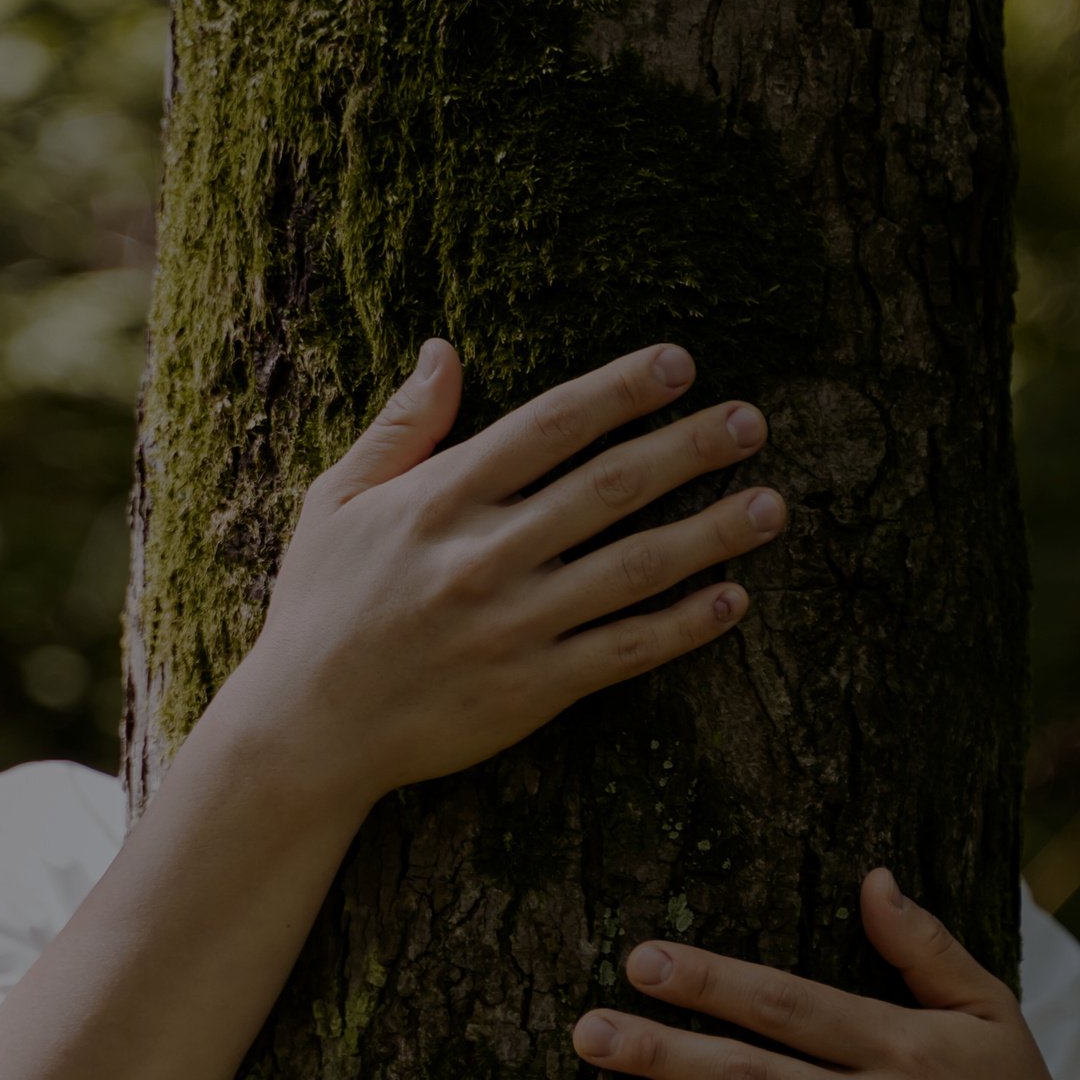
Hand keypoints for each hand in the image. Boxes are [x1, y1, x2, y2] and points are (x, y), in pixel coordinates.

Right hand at [232, 338, 784, 806]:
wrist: (307, 729)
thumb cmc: (320, 607)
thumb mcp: (336, 502)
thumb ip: (400, 427)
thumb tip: (444, 350)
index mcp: (441, 499)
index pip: (551, 425)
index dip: (621, 389)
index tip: (681, 363)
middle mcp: (486, 556)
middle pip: (610, 486)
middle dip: (689, 448)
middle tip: (753, 420)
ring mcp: (516, 625)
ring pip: (635, 567)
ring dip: (712, 532)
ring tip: (773, 504)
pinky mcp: (534, 689)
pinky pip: (627, 650)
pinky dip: (686, 625)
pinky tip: (735, 598)